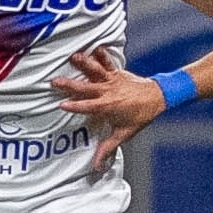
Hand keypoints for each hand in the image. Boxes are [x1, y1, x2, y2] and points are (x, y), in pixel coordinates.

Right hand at [52, 48, 166, 170]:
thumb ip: (108, 148)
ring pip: (95, 71)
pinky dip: (101, 54)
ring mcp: (112, 80)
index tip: (61, 105)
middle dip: (70, 85)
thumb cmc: (140, 116)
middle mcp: (107, 92)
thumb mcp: (124, 133)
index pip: (87, 107)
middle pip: (86, 88)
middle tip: (54, 81)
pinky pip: (108, 62)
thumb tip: (96, 166)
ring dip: (84, 64)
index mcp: (107, 107)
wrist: (157, 98)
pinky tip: (94, 46)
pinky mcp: (117, 72)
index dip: (74, 106)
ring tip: (73, 56)